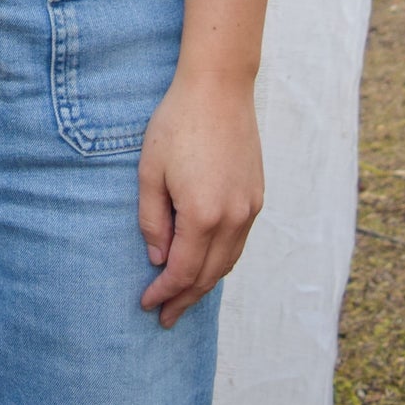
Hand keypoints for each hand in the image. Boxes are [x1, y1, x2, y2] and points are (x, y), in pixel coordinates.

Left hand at [138, 70, 262, 327]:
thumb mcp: (150, 171)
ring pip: (229, 261)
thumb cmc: (176, 124)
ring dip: (206, 283)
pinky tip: (207, 262)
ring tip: (184, 298)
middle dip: (185, 299)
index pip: (183, 271)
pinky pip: (239, 241)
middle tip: (165, 317)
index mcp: (203, 215)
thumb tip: (159, 258)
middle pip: (209, 275)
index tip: (148, 305)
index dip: (164, 292)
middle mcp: (233, 218)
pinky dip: (222, 260)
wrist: (219, 88)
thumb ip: (153, 220)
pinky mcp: (257, 196)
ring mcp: (250, 208)